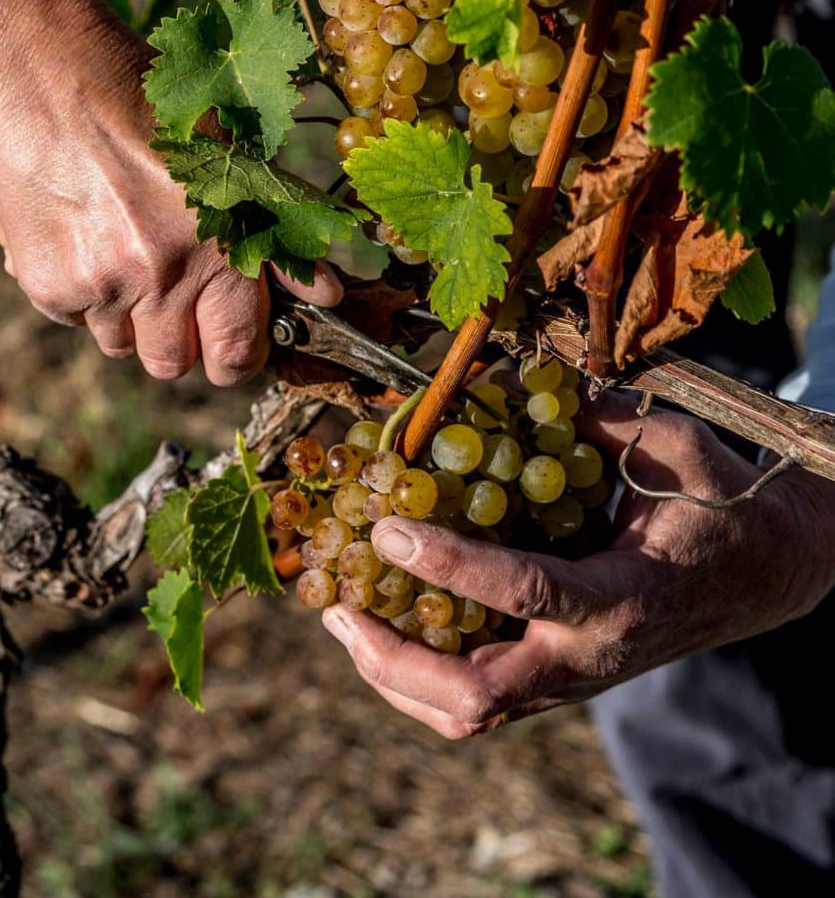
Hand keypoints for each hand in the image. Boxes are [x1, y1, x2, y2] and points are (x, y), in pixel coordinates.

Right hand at [0, 0, 340, 382]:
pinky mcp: (47, 283)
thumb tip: (328, 295)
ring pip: (123, 346)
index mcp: (218, 244)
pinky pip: (76, 320)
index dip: (241, 354)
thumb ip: (280, 232)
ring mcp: (100, 284)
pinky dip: (86, 295)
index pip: (237, 352)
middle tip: (184, 307)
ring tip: (131, 255)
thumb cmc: (144, 101)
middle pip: (175, 364)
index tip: (238, 342)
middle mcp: (161, 274)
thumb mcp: (228, 155)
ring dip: (133, 318)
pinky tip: (89, 238)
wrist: (43, 68)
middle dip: (186, 344)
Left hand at [323, 391, 834, 737]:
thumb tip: (512, 384)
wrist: (761, 573)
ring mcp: (571, 677)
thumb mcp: (677, 449)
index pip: (528, 592)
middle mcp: (589, 655)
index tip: (389, 531)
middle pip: (478, 694)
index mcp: (623, 595)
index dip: (453, 566)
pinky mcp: (557, 679)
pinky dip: (420, 679)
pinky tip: (385, 633)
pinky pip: (479, 704)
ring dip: (395, 676)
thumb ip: (601, 419)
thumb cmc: (720, 504)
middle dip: (397, 659)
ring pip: (469, 715)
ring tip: (343, 620)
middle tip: (339, 608)